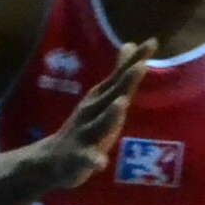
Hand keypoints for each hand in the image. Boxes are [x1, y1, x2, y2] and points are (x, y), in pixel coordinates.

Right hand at [26, 39, 152, 190]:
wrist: (52, 159)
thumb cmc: (86, 126)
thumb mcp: (104, 98)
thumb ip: (119, 74)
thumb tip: (130, 45)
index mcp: (100, 98)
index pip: (121, 76)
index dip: (136, 60)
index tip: (152, 42)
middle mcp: (92, 112)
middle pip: (111, 95)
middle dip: (125, 81)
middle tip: (141, 65)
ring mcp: (84, 134)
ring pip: (99, 123)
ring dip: (109, 114)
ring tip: (121, 103)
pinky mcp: (78, 158)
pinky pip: (87, 159)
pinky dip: (93, 159)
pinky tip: (100, 162)